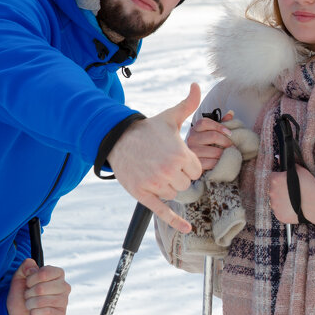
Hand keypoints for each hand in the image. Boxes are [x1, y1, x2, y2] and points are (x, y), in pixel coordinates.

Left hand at [7, 257, 71, 314]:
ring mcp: (64, 301)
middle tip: (28, 296)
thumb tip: (32, 265)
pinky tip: (35, 314)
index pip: (45, 272)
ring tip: (31, 305)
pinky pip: (45, 312)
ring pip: (41, 301)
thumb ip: (25, 267)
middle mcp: (64, 286)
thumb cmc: (21, 297)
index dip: (31, 279)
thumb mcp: (19, 279)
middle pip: (41, 288)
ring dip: (30, 304)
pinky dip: (34, 314)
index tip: (28, 283)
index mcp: (57, 274)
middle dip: (28, 294)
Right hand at [107, 83, 203, 231]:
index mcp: (180, 153)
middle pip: (186, 183)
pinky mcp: (143, 194)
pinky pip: (163, 210)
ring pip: (174, 193)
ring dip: (168, 186)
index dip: (188, 163)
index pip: (196, 170)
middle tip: (165, 163)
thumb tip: (196, 85)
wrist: (117, 139)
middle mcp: (169, 169)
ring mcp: (155, 183)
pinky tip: (188, 229)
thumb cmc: (148, 129)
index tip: (177, 156)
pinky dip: (175, 221)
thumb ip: (188, 104)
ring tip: (156, 170)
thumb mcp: (170, 117)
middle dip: (178, 175)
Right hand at [186, 110, 234, 171]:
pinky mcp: (196, 164)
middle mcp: (191, 138)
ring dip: (225, 154)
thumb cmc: (210, 146)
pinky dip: (220, 162)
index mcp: (195, 128)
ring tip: (229, 155)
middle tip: (233, 146)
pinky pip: (212, 162)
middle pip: (213, 136)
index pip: (205, 122)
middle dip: (226, 142)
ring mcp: (192, 151)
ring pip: (215, 151)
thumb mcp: (214, 133)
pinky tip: (221, 162)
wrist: (199, 164)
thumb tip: (231, 112)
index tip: (230, 133)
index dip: (220, 127)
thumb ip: (222, 123)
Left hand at [268, 164, 314, 224]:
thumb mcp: (300, 171)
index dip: (280, 179)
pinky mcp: (278, 215)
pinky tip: (293, 208)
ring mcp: (275, 205)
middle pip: (272, 190)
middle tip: (291, 192)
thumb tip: (278, 158)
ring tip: (292, 201)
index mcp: (275, 180)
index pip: (272, 177)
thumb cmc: (309, 186)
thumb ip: (287, 165)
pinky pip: (279, 212)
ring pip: (275, 201)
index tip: (286, 183)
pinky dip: (284, 210)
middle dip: (279, 190)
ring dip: (281, 201)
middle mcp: (272, 192)